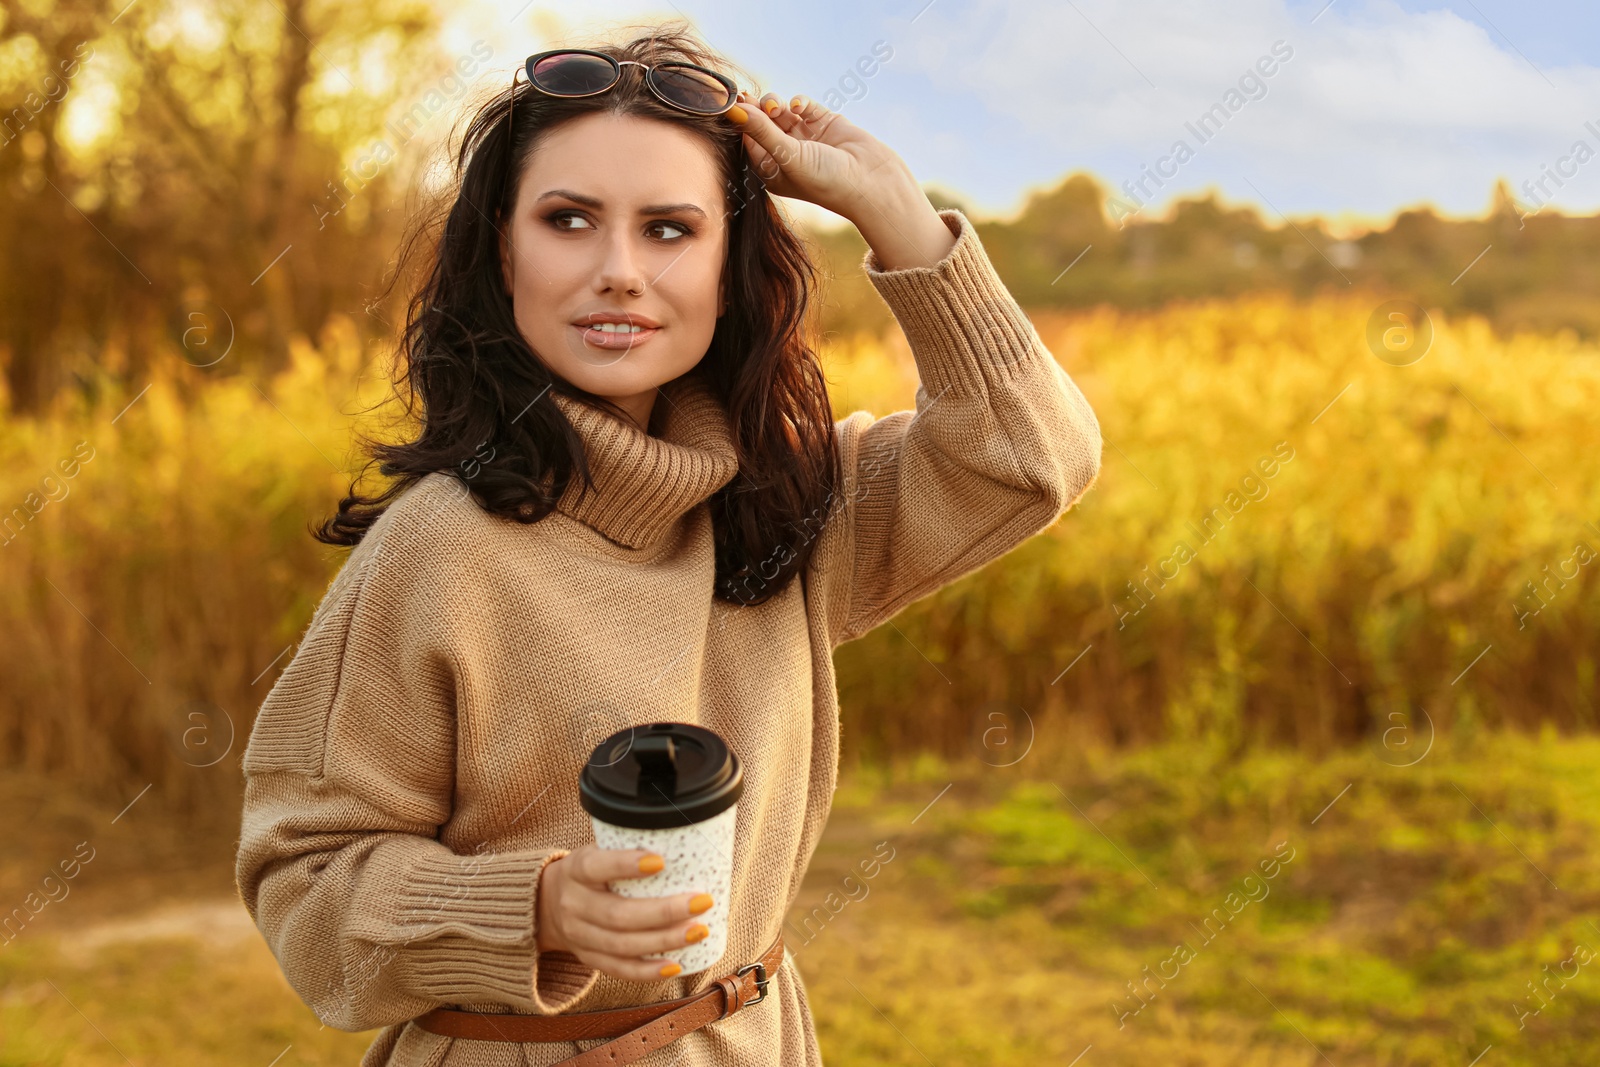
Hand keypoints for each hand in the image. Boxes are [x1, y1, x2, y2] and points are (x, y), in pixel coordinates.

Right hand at [535, 845, 714, 981]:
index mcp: (576, 870)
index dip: (626, 865)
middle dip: (664, 911)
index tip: (661, 861)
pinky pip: (619, 969)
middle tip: (702, 902)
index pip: (596, 867)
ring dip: (665, 941)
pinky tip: (675, 965)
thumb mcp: (597, 850)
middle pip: (618, 914)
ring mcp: (579, 936)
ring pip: (623, 945)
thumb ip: (628, 847)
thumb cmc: (590, 872)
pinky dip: (648, 971)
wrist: (547, 904)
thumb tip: (687, 839)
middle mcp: (574, 904)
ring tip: (698, 931)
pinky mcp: (588, 958)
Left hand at [727, 92, 919, 224]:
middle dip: (757, 110)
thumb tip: (733, 109)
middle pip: (764, 124)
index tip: (731, 103)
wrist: (872, 182)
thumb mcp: (788, 156)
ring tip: (777, 106)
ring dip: (776, 105)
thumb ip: (761, 131)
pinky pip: (806, 107)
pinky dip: (801, 103)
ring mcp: (807, 138)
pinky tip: (801, 106)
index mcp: (773, 171)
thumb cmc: (826, 180)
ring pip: (782, 113)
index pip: (749, 141)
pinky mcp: (824, 124)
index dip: (741, 122)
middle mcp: (788, 155)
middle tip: (748, 96)